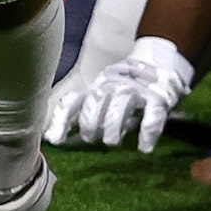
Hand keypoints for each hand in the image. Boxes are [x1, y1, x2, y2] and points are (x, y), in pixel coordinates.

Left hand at [58, 36, 193, 152]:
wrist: (159, 61)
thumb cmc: (123, 88)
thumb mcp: (101, 96)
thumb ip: (81, 115)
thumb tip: (50, 139)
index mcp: (96, 88)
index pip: (74, 102)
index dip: (62, 121)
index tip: (54, 141)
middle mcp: (114, 87)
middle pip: (96, 101)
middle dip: (90, 123)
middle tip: (91, 139)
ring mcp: (137, 92)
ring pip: (121, 106)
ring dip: (113, 126)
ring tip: (112, 142)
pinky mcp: (159, 99)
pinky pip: (152, 116)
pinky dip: (147, 134)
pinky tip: (144, 148)